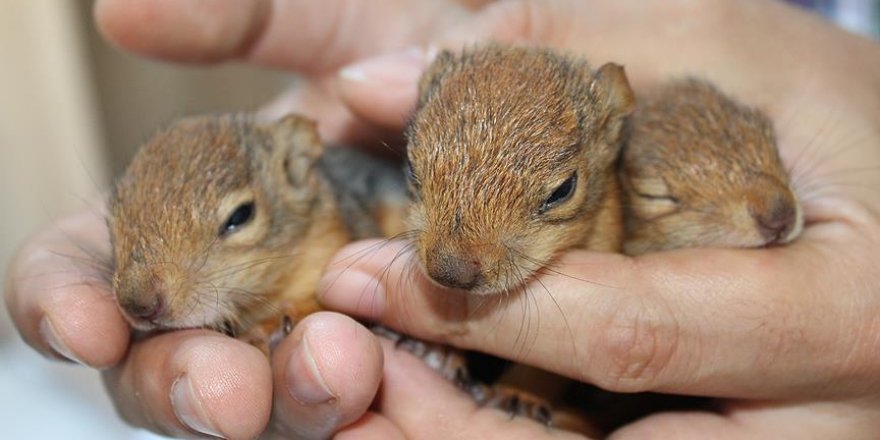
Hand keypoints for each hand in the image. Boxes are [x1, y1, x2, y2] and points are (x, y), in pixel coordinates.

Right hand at [6, 0, 487, 437]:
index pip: (93, 266)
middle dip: (182, 383)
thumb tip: (125, 15)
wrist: (546, 99)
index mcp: (205, 205)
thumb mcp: (342, 17)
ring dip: (289, 402)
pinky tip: (389, 388)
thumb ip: (245, 20)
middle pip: (170, 364)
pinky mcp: (407, 363)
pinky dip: (371, 409)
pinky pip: (373, 413)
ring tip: (340, 368)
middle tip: (229, 389)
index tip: (89, 325)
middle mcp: (250, 281)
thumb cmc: (438, 51)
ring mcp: (327, 329)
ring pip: (270, 404)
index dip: (65, 299)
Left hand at [318, 0, 879, 437]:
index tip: (365, 275)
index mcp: (838, 315)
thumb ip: (557, 57)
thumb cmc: (843, 115)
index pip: (630, 332)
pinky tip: (451, 402)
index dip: (484, 311)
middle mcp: (822, 422)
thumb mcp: (725, 51)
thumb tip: (379, 84)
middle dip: (456, 432)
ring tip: (378, 397)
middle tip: (352, 377)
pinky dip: (529, 439)